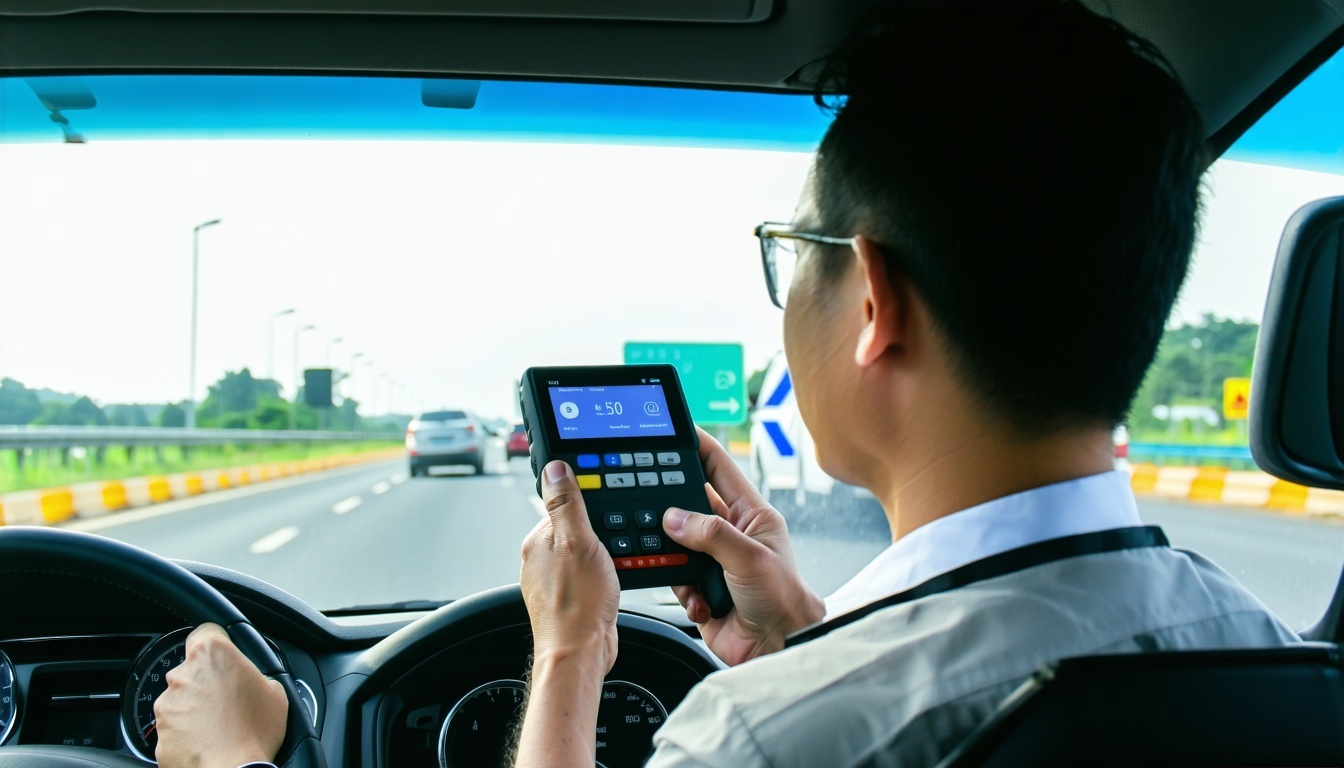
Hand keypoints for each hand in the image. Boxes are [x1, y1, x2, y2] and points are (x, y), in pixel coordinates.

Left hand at [153, 623, 286, 767]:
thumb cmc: (255, 734)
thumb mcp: (275, 692)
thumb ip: (256, 675)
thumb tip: (253, 680)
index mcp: (213, 655)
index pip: (206, 631)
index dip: (219, 643)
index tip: (225, 655)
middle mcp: (183, 675)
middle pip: (193, 667)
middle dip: (208, 680)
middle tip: (230, 699)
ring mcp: (167, 704)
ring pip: (182, 697)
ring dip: (197, 707)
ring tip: (220, 726)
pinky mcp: (159, 732)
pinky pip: (174, 725)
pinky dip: (187, 730)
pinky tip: (208, 740)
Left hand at [514, 461, 618, 766]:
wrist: (581, 655)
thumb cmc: (577, 606)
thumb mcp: (579, 543)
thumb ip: (567, 503)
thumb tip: (554, 467)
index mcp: (537, 540)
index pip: (563, 505)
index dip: (589, 505)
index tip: (606, 510)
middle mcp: (541, 558)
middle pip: (577, 528)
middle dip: (600, 532)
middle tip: (614, 545)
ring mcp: (554, 579)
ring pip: (585, 552)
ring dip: (605, 555)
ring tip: (614, 567)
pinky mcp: (570, 596)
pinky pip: (591, 574)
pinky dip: (605, 575)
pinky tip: (613, 583)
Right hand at [664, 427, 824, 665]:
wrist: (778, 650)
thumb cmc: (784, 600)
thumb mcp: (749, 558)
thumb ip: (712, 534)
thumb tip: (675, 518)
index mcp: (751, 514)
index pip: (719, 468)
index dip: (697, 446)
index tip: (674, 431)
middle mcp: (731, 533)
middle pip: (690, 504)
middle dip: (673, 508)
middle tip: (657, 506)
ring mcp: (714, 560)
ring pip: (676, 541)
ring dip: (675, 556)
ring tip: (683, 567)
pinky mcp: (700, 587)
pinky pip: (673, 576)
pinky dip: (681, 589)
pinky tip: (701, 601)